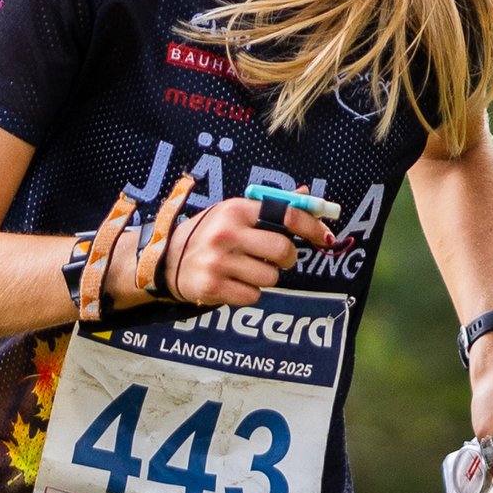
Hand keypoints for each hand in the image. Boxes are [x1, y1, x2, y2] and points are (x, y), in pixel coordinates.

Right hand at [109, 194, 331, 309]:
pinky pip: (253, 295)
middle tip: (279, 259)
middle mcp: (227, 233)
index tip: (325, 238)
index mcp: (236, 209)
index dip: (312, 227)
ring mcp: (219, 262)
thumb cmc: (209, 234)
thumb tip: (308, 197)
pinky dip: (249, 293)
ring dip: (265, 276)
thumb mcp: (234, 213)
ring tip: (246, 269)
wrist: (166, 260)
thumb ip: (271, 207)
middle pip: (283, 251)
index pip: (286, 216)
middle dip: (288, 258)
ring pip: (270, 277)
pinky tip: (234, 283)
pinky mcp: (213, 287)